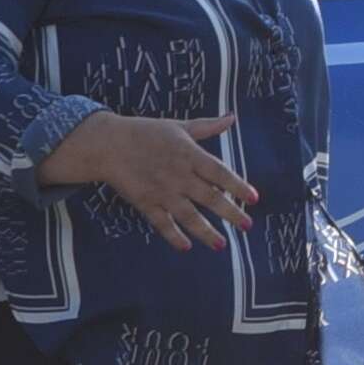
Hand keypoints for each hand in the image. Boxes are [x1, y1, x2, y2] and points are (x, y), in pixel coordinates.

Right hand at [41, 111, 255, 250]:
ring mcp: (162, 191)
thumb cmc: (146, 132)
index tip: (254, 199)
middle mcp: (179, 175)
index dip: (238, 186)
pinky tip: (186, 246)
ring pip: (189, 215)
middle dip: (230, 213)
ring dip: (206, 231)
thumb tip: (232, 118)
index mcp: (189, 154)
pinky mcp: (146, 203)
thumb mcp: (179, 126)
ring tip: (221, 245)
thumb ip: (207, 127)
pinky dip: (173, 236)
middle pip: (210, 197)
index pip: (220, 173)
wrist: (109, 144)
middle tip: (247, 226)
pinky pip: (163, 223)